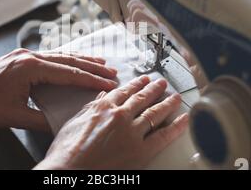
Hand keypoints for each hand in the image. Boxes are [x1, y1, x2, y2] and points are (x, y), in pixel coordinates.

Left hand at [0, 49, 117, 130]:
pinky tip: (73, 62)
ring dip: (80, 60)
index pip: (67, 73)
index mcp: (29, 67)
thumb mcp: (15, 116)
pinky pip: (48, 57)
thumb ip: (42, 119)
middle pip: (67, 60)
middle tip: (112, 72)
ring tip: (101, 62)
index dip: (90, 79)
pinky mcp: (19, 58)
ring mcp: (22, 55)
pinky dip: (64, 60)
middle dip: (92, 67)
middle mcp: (28, 56)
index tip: (108, 83)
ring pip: (59, 56)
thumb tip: (64, 123)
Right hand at [36, 76, 188, 169]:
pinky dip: (176, 126)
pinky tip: (183, 119)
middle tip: (161, 83)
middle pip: (142, 98)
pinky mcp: (141, 150)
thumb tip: (100, 97)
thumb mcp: (74, 122)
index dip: (136, 84)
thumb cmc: (67, 150)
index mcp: (103, 107)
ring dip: (167, 102)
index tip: (143, 80)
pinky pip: (163, 135)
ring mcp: (132, 132)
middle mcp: (120, 115)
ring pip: (155, 112)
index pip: (124, 91)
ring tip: (174, 96)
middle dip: (154, 89)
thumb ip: (90, 108)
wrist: (69, 170)